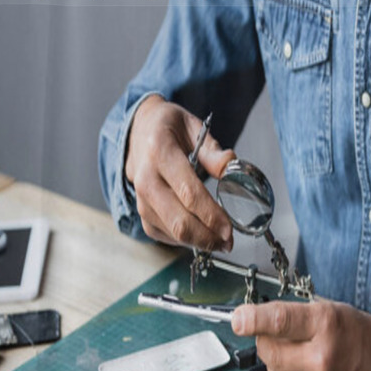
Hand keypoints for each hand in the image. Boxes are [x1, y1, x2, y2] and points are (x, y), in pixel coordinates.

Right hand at [125, 95, 234, 250]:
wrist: (139, 133)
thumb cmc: (169, 131)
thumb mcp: (193, 128)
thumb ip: (213, 152)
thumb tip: (231, 164)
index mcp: (160, 152)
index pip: (188, 193)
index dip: (211, 215)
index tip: (229, 228)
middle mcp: (146, 178)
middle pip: (179, 221)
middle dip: (208, 237)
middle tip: (228, 242)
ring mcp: (141, 200)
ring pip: (173, 233)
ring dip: (200, 242)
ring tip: (220, 241)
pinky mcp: (143, 215)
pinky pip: (166, 236)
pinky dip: (187, 241)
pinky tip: (201, 235)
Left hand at [231, 300, 370, 370]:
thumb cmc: (368, 342)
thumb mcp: (338, 314)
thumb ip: (298, 317)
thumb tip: (254, 320)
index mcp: (329, 327)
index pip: (279, 321)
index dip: (253, 320)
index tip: (238, 320)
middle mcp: (325, 361)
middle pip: (269, 353)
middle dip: (269, 344)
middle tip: (281, 339)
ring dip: (281, 369)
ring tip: (305, 362)